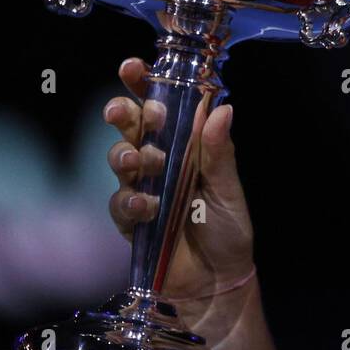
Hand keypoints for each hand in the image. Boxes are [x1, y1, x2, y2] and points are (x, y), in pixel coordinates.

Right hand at [103, 57, 256, 334]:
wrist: (218, 282)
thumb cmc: (228, 230)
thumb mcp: (229, 189)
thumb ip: (218, 152)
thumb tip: (221, 107)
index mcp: (186, 146)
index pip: (162, 107)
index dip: (144, 85)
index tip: (133, 67)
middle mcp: (160, 161)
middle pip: (132, 127)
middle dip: (123, 114)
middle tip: (123, 112)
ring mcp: (142, 189)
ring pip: (120, 160)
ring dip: (127, 156)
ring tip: (142, 163)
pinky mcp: (130, 221)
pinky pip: (120, 204)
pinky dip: (131, 203)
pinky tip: (148, 208)